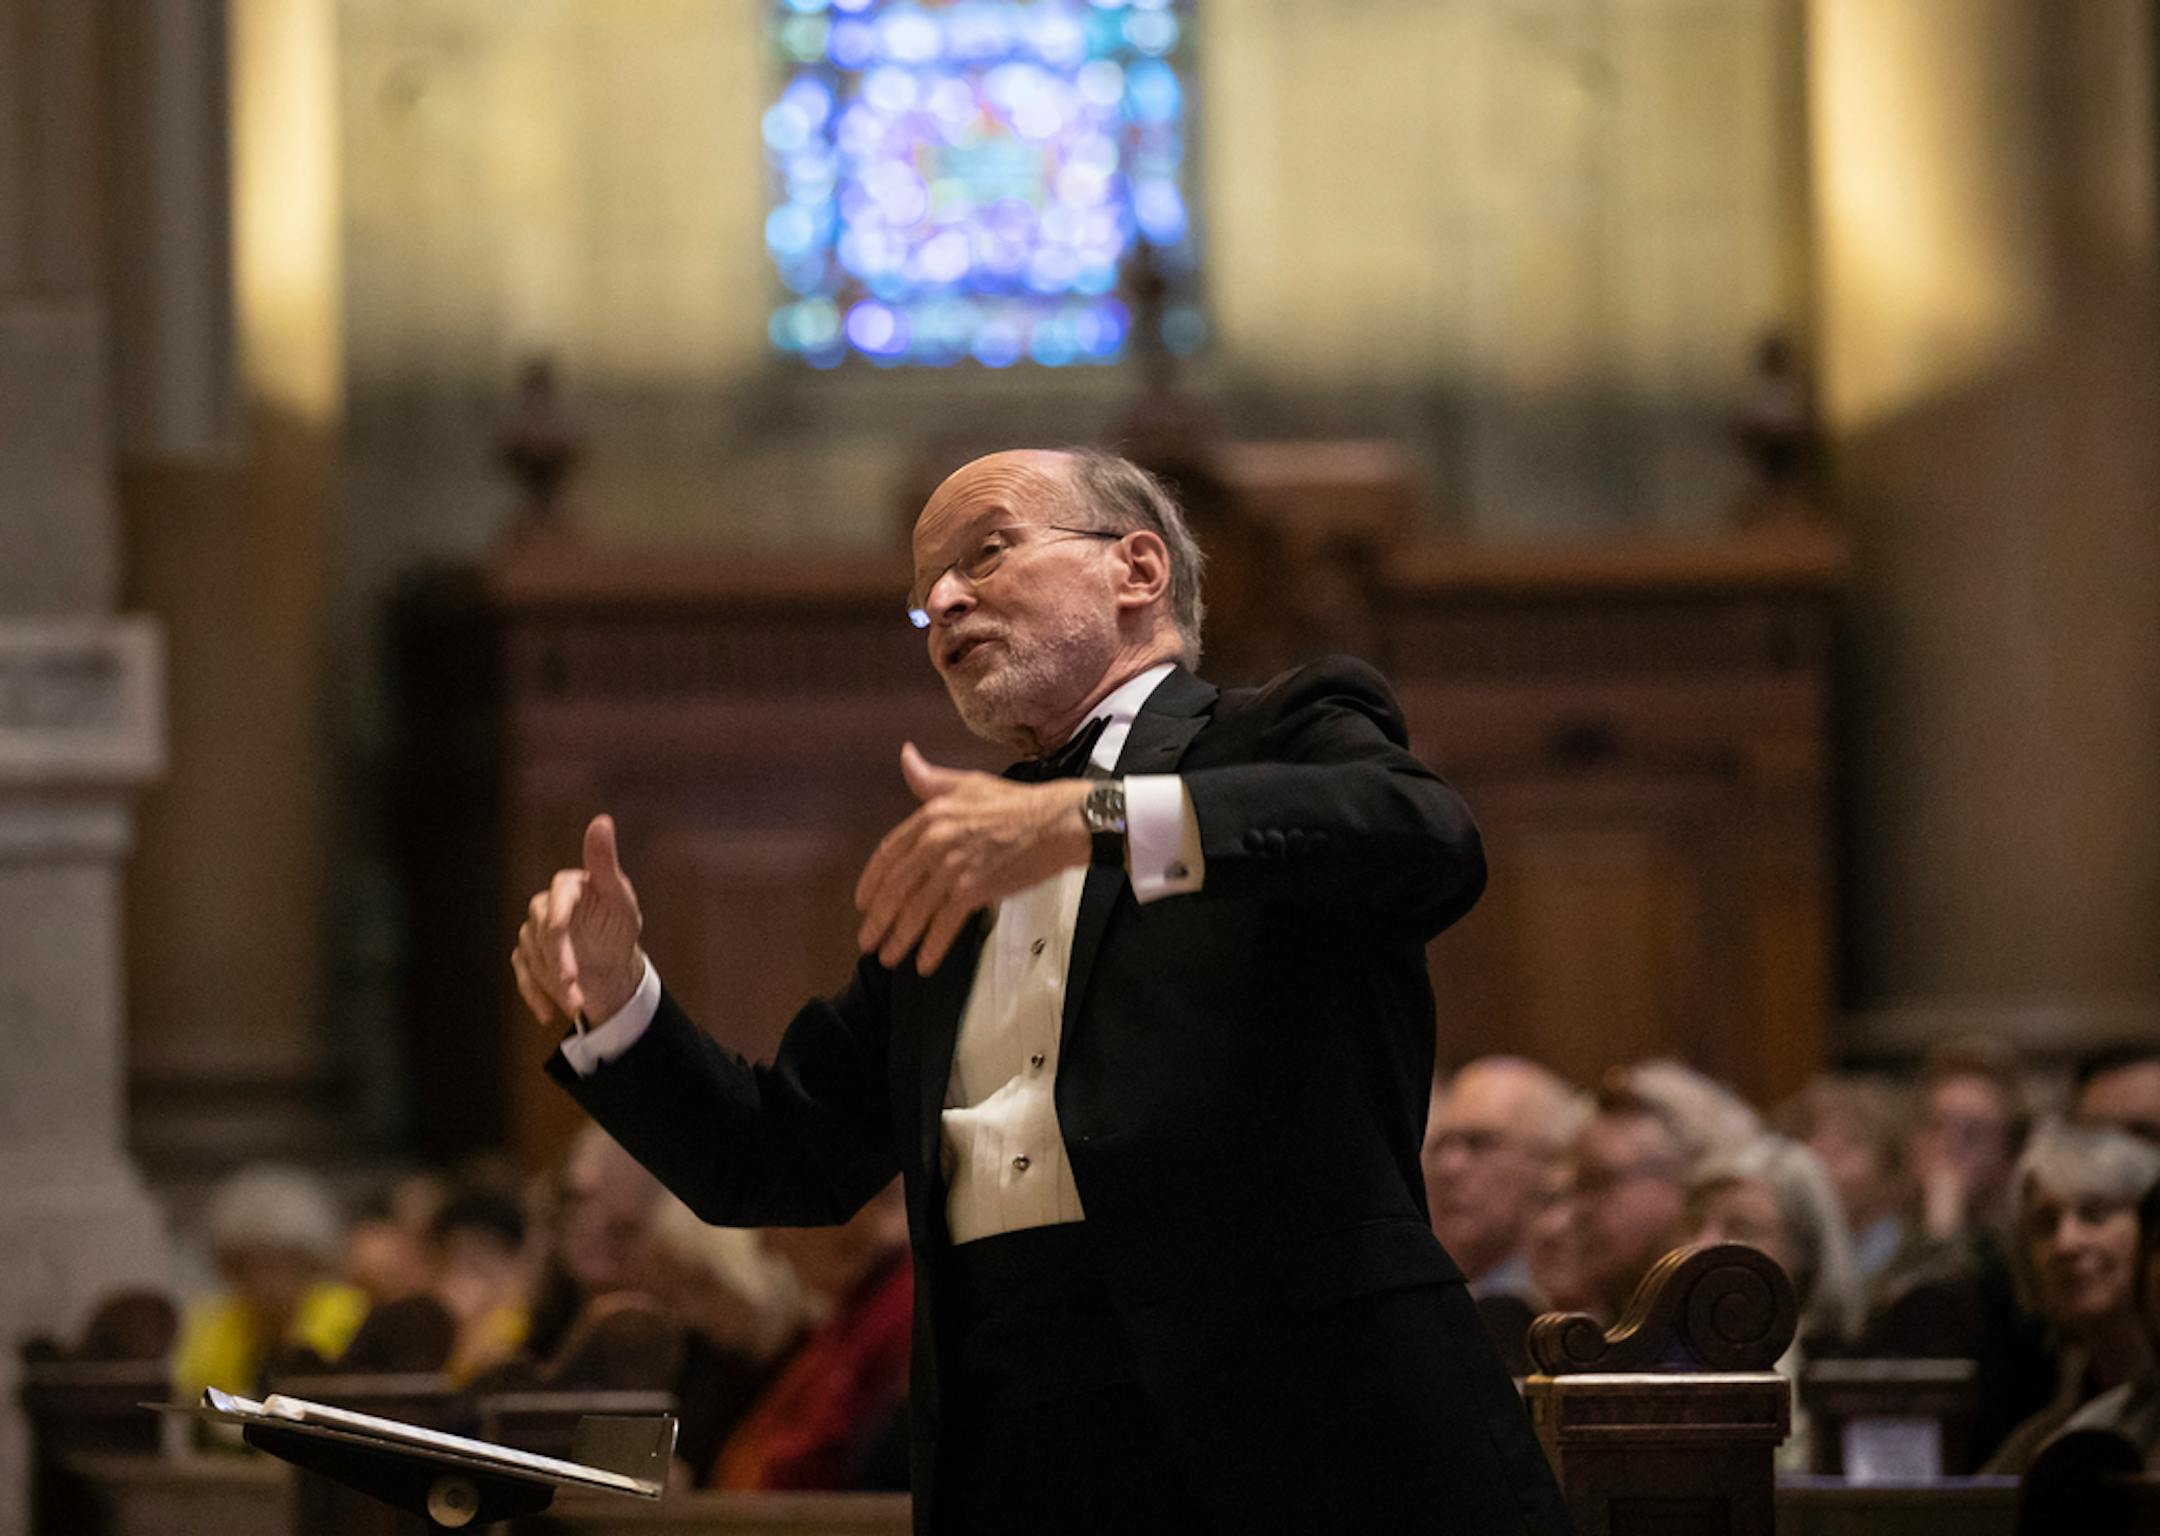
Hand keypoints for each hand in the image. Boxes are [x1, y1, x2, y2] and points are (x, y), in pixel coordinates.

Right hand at [512, 814, 646, 1026]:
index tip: (562, 941)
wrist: (615, 965)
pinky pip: (523, 976)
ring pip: (533, 959)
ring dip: (553, 985)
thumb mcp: (620, 898)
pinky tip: (550, 1015)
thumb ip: (604, 862)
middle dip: (559, 966)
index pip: (555, 903)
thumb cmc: (620, 926)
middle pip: (542, 936)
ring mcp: (533, 934)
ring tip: (578, 1003)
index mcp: (567, 886)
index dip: (558, 925)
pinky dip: (535, 996)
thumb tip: (601, 820)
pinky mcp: (527, 957)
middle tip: (575, 993)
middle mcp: (544, 906)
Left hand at [854, 743, 1091, 974]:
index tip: (863, 903)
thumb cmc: (1017, 803)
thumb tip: (906, 756)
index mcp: (930, 816)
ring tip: (888, 957)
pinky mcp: (975, 889)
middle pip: (895, 888)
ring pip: (915, 910)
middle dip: (878, 920)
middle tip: (868, 940)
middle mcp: (935, 842)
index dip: (871, 883)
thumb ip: (930, 779)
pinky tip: (923, 964)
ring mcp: (953, 867)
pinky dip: (931, 946)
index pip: (887, 854)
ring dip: (898, 939)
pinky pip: (944, 924)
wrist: (1057, 823)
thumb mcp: (968, 784)